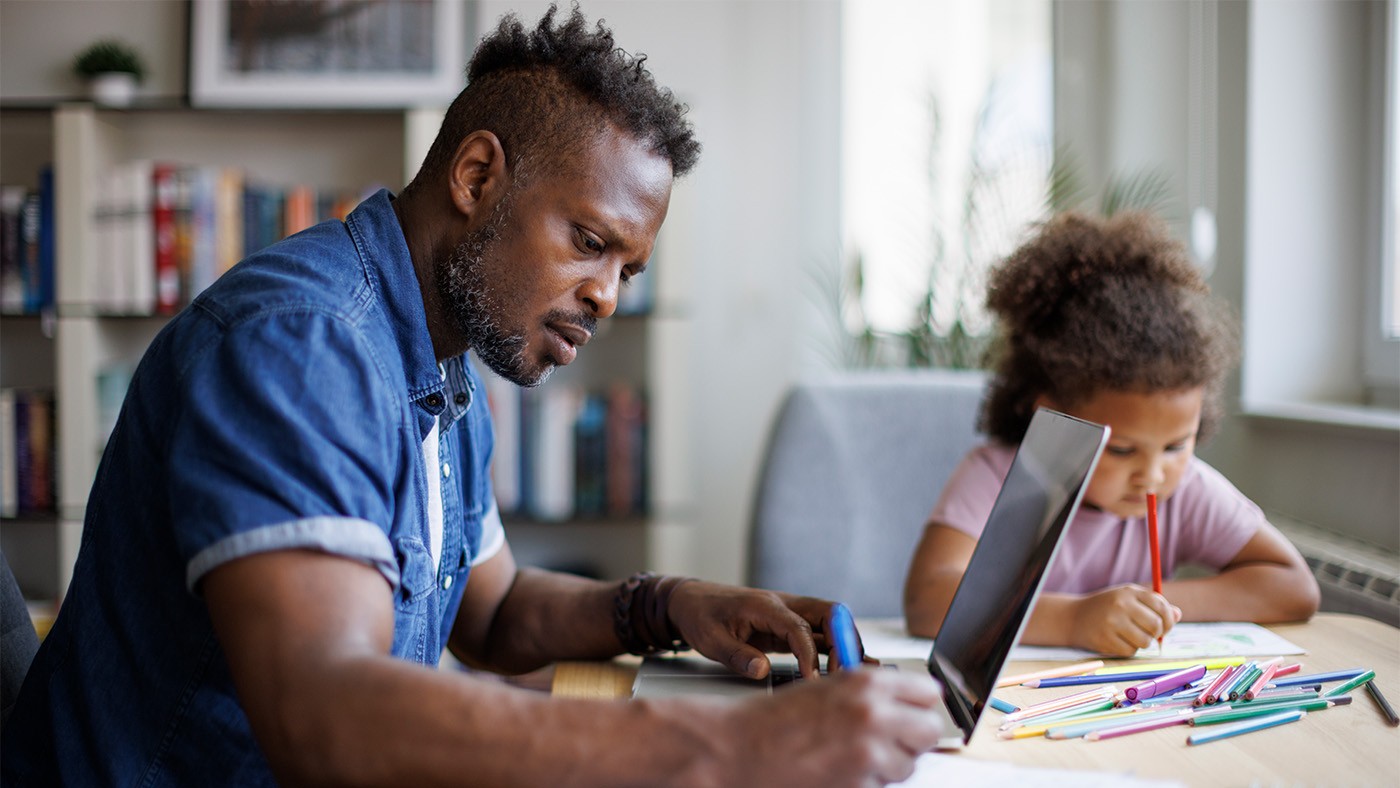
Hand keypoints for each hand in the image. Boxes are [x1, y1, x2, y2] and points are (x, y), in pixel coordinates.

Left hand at [666, 581, 852, 678]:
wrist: (691, 601)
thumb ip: (737, 655)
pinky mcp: (788, 626)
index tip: (812, 679)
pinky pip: (819, 634)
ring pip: (830, 622)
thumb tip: (762, 671)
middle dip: (844, 642)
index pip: (799, 627)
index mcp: (764, 606)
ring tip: (852, 673)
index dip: (810, 654)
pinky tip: (848, 665)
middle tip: (843, 673)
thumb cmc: (700, 616)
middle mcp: (783, 605)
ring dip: (844, 645)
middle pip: (830, 614)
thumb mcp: (710, 639)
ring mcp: (789, 614)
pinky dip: (835, 649)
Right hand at [709, 669, 945, 786]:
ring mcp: (868, 751)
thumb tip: (908, 706)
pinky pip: (884, 784)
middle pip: (929, 729)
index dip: (921, 704)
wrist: (741, 748)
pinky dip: (868, 781)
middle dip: (914, 737)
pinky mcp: (859, 783)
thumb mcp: (829, 688)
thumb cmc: (777, 719)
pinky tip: (841, 769)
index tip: (915, 712)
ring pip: (909, 763)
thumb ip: (871, 694)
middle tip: (892, 739)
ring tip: (855, 755)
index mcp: (866, 682)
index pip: (928, 692)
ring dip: (890, 763)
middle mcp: (873, 713)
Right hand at [1069, 584, 1181, 655]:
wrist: (1073, 617)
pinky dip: (1129, 649)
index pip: (1162, 607)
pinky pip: (1131, 651)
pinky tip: (1118, 640)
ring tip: (1131, 636)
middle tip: (1150, 633)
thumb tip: (1177, 614)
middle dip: (1157, 633)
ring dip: (1143, 642)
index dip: (1169, 620)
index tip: (1165, 625)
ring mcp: (1112, 623)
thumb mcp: (1129, 599)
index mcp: (1129, 592)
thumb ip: (1153, 605)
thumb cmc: (1107, 608)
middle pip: (1156, 626)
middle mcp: (1121, 605)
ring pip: (1145, 641)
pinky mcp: (1105, 640)